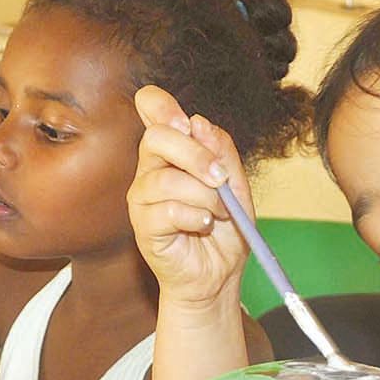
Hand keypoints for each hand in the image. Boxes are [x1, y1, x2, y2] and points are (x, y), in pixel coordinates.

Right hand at [127, 85, 253, 313]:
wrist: (221, 274)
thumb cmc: (226, 230)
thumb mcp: (236, 185)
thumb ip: (222, 153)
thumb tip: (199, 123)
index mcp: (173, 152)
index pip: (151, 110)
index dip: (161, 105)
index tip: (185, 122)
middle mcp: (151, 169)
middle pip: (157, 138)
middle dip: (196, 155)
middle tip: (221, 179)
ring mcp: (143, 198)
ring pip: (166, 179)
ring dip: (204, 195)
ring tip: (220, 213)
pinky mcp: (143, 226)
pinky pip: (165, 210)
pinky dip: (194, 216)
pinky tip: (205, 225)